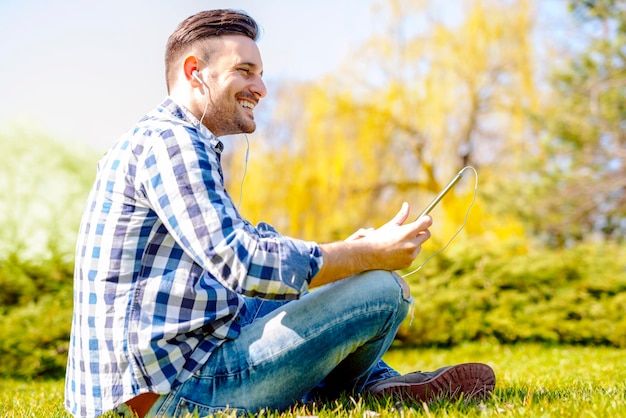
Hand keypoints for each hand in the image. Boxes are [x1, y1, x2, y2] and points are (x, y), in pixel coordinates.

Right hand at [312, 202, 431, 286]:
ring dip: (414, 242)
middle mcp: (412, 244)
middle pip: (427, 234)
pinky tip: (396, 251)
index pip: (427, 222)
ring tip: (399, 242)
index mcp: (408, 232)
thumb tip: (406, 205)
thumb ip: (402, 215)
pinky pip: (413, 255)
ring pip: (419, 245)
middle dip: (422, 231)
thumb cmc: (379, 238)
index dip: (426, 219)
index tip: (424, 219)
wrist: (369, 255)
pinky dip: (408, 252)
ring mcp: (411, 255)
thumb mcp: (391, 225)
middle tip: (413, 230)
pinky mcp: (408, 263)